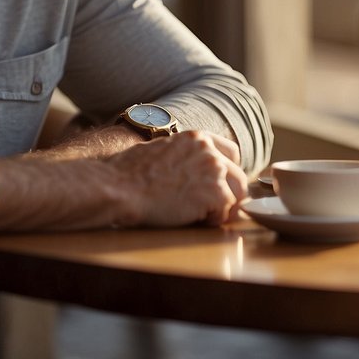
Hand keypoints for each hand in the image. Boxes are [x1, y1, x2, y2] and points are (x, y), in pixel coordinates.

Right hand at [106, 131, 247, 226]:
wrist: (119, 187)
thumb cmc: (129, 173)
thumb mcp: (161, 150)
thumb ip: (183, 155)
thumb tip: (190, 170)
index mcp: (196, 137)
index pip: (231, 152)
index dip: (227, 172)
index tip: (219, 186)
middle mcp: (209, 150)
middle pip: (239, 176)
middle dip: (229, 195)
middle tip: (214, 209)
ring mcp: (214, 170)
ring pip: (237, 195)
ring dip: (221, 209)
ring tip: (199, 216)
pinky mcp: (214, 193)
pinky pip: (225, 213)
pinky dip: (211, 221)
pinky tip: (192, 220)